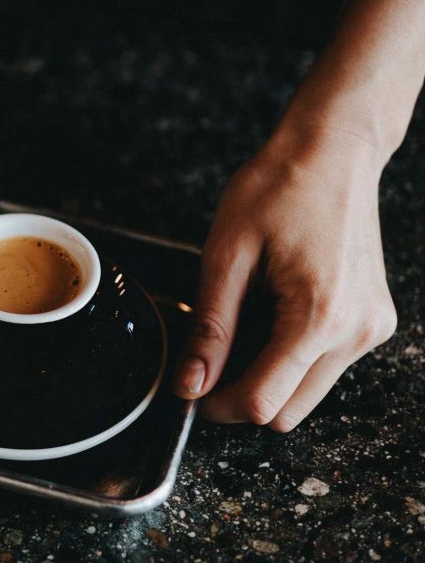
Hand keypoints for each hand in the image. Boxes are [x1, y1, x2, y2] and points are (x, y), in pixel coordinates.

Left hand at [173, 129, 396, 431]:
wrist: (333, 150)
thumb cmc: (279, 188)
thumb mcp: (226, 256)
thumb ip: (210, 329)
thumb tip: (189, 385)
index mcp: (320, 316)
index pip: (263, 401)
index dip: (216, 406)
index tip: (189, 389)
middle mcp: (356, 332)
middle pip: (288, 412)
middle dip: (241, 397)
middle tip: (208, 360)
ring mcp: (371, 328)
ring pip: (307, 394)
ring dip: (267, 377)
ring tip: (243, 323)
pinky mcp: (373, 320)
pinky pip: (325, 366)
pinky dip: (291, 357)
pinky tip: (271, 315)